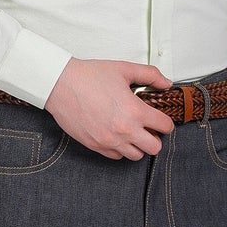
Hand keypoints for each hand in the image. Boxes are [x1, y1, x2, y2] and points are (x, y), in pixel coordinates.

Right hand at [44, 58, 177, 159]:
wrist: (60, 84)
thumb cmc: (89, 76)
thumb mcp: (124, 69)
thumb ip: (150, 75)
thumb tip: (165, 83)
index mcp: (135, 111)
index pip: (165, 127)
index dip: (166, 122)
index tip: (162, 119)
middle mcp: (125, 130)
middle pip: (154, 148)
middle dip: (155, 138)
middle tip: (149, 128)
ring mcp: (110, 141)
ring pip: (136, 156)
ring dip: (138, 145)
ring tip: (133, 132)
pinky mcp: (96, 146)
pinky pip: (117, 156)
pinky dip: (121, 149)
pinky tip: (118, 136)